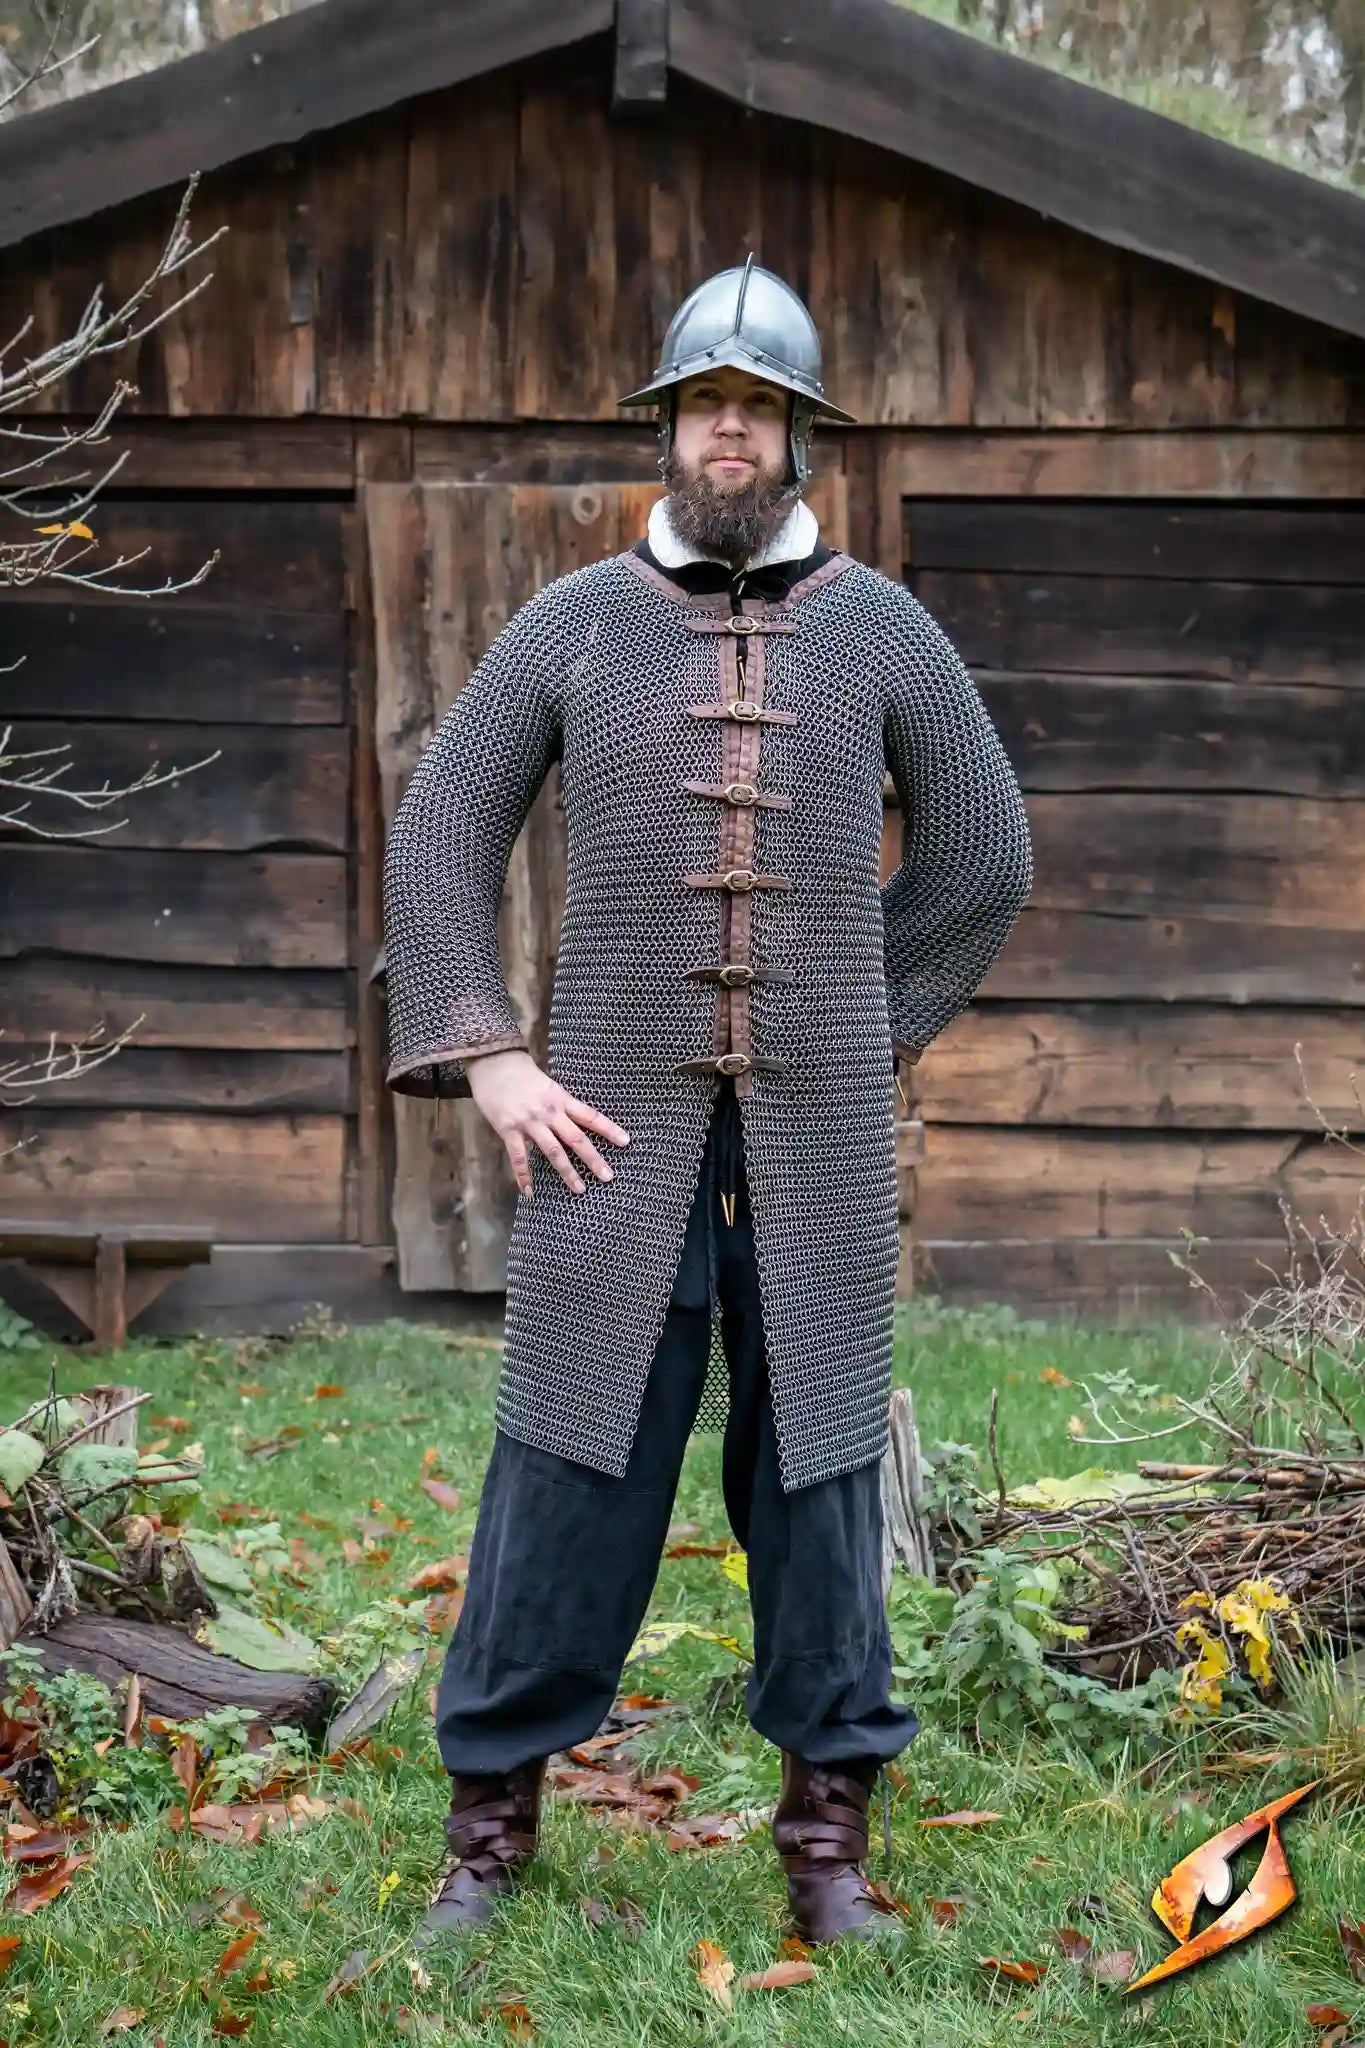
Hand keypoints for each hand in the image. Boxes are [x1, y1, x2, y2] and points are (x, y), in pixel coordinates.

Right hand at [465, 1049, 629, 1197]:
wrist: (494, 1063)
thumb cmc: (521, 1073)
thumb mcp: (548, 1085)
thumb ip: (561, 1104)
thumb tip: (575, 1122)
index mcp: (561, 1099)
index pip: (590, 1116)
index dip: (609, 1129)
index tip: (626, 1142)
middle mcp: (549, 1112)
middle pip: (576, 1139)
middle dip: (593, 1159)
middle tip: (608, 1176)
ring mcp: (530, 1123)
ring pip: (553, 1151)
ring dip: (567, 1172)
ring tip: (580, 1189)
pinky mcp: (509, 1130)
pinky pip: (518, 1157)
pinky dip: (524, 1176)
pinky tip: (529, 1192)